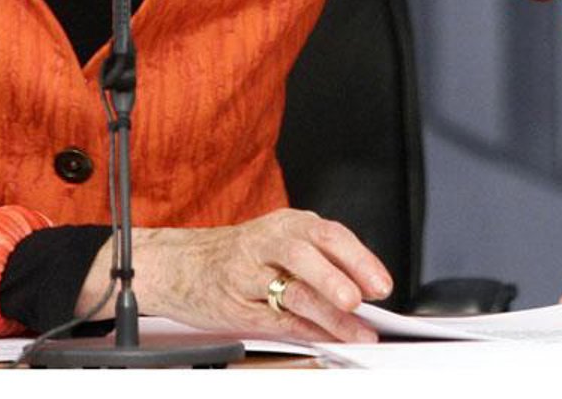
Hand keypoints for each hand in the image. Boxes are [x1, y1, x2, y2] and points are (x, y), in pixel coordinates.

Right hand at [76, 208, 393, 341]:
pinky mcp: (235, 303)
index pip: (327, 233)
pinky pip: (274, 319)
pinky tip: (322, 338)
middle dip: (338, 273)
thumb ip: (317, 261)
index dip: (357, 256)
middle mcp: (267, 242)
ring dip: (326, 310)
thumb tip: (365, 290)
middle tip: (361, 296)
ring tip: (352, 325)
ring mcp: (248, 272)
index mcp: (285, 224)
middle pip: (306, 250)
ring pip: (291, 287)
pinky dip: (302, 330)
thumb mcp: (277, 244)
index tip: (382, 283)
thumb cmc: (237, 256)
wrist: (179, 264)